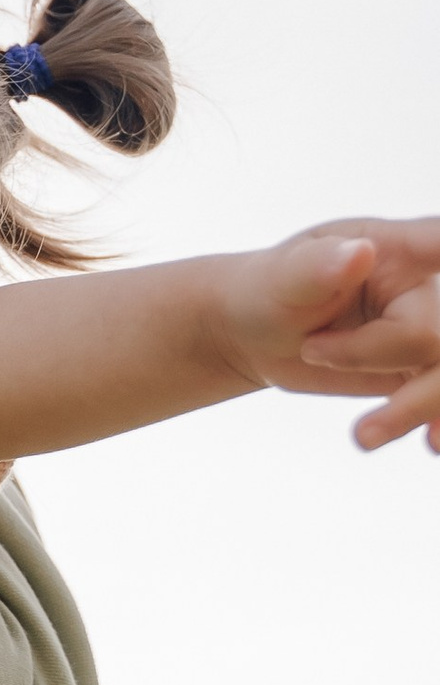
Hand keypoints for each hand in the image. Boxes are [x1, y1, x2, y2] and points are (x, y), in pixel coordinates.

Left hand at [218, 217, 439, 448]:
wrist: (262, 336)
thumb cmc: (270, 291)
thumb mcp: (283, 277)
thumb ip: (318, 266)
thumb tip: (360, 252)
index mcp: (396, 249)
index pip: (437, 242)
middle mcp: (424, 288)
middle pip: (439, 337)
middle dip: (389, 367)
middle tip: (314, 356)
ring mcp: (432, 332)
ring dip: (415, 409)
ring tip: (362, 435)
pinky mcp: (427, 372)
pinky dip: (438, 422)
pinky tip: (431, 442)